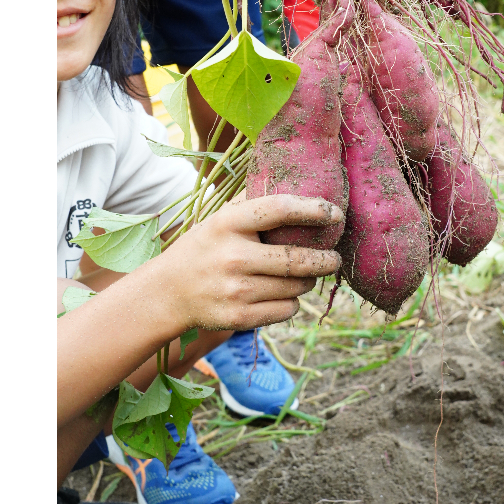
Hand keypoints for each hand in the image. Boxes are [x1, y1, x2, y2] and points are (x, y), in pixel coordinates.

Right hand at [159, 194, 342, 330]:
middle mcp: (233, 256)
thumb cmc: (205, 248)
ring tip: (305, 275)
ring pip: (297, 287)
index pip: (281, 209)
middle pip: (299, 259)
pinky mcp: (240, 317)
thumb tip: (298, 186)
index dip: (314, 210)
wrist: (168, 292)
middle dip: (326, 260)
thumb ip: (253, 206)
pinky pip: (288, 309)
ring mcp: (236, 290)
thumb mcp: (219, 220)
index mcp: (229, 223)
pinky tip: (282, 294)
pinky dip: (292, 302)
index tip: (335, 213)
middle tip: (334, 258)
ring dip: (308, 281)